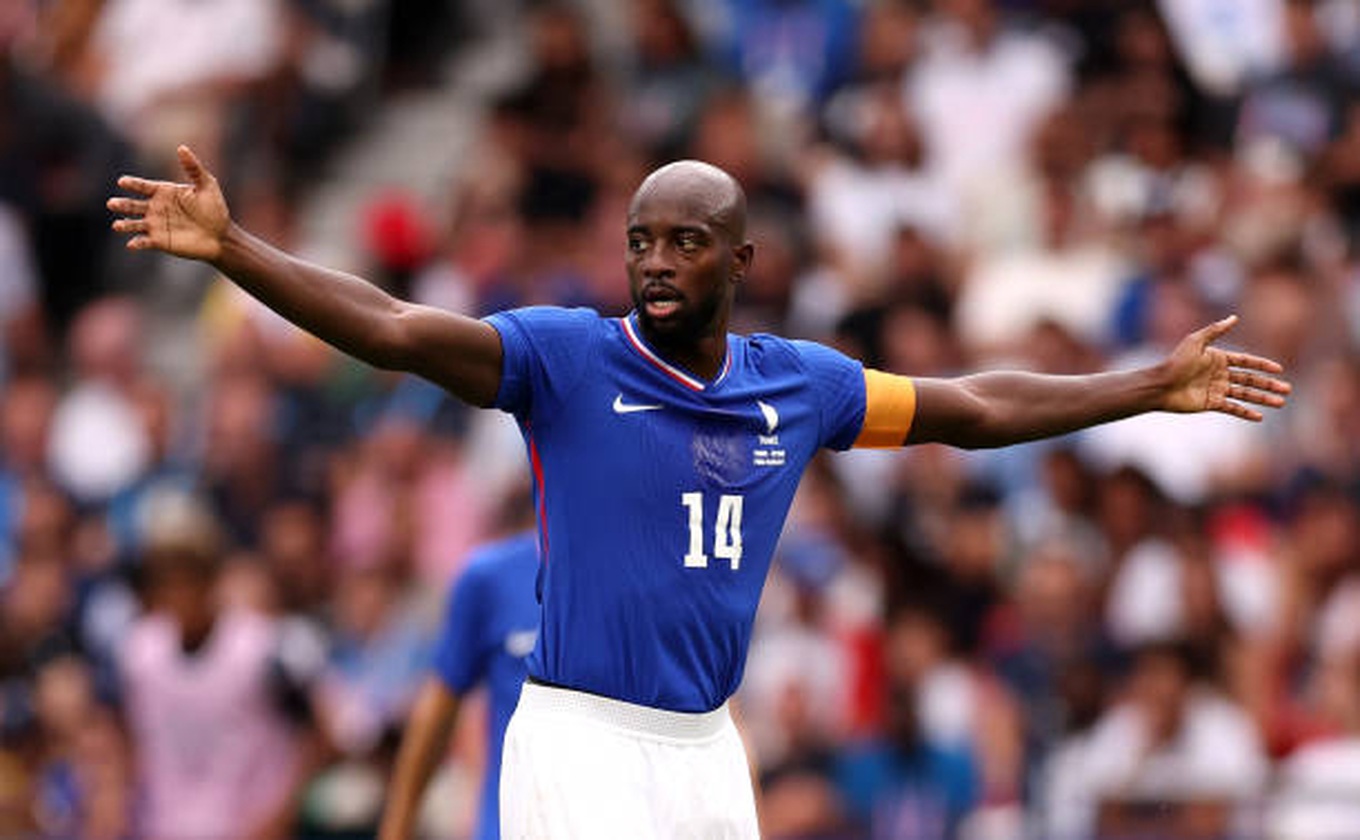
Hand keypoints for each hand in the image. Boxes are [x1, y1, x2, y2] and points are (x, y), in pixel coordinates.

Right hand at [107, 145, 229, 261]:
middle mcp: (155, 208)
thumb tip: (181, 148)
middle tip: (112, 204)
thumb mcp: (207, 185)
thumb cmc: (215, 208)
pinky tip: (132, 244)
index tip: (122, 182)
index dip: (133, 184)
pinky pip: (144, 242)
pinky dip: (137, 243)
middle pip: (133, 205)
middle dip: (122, 204)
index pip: (143, 186)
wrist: (221, 235)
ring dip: (125, 225)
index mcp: (164, 192)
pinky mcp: (159, 241)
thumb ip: (193, 168)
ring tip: (117, 225)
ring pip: (134, 224)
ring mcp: (156, 225)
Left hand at [1159, 315, 1290, 420]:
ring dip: (1262, 399)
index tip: (1279, 369)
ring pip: (1245, 394)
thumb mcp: (1196, 342)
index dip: (1262, 365)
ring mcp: (1216, 390)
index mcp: (1218, 359)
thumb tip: (1234, 317)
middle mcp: (1219, 374)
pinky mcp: (1210, 403)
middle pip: (1250, 379)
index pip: (1246, 361)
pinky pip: (1232, 408)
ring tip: (1280, 403)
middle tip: (1287, 390)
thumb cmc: (1176, 362)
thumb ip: (1216, 330)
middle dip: (1268, 385)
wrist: (1160, 385)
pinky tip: (1259, 417)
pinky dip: (1245, 412)